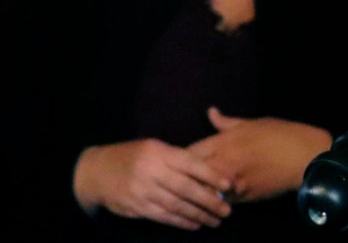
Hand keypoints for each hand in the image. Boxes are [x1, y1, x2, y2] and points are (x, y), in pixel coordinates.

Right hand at [72, 139, 232, 229]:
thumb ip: (177, 158)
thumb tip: (207, 173)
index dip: (211, 175)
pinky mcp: (136, 207)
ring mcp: (142, 191)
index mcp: (159, 152)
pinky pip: (162, 216)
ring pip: (176, 206)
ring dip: (198, 215)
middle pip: (186, 188)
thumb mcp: (154, 147)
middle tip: (226, 210)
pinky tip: (194, 224)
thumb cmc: (132, 156)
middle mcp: (151, 172)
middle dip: (209, 201)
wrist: (95, 172)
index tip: (228, 185)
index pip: (190, 164)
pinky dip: (180, 222)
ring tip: (215, 220)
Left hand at [187, 107, 331, 201]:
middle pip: (190, 176)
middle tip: (181, 177)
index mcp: (224, 142)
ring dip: (198, 191)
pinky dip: (216, 198)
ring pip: (203, 192)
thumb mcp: (253, 123)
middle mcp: (223, 164)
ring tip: (194, 190)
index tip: (178, 160)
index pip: (187, 154)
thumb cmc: (280, 134)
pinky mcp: (242, 198)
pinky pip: (221, 200)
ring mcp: (231, 183)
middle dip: (184, 177)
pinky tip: (216, 197)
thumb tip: (210, 112)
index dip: (180, 158)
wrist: (305, 157)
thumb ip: (226, 122)